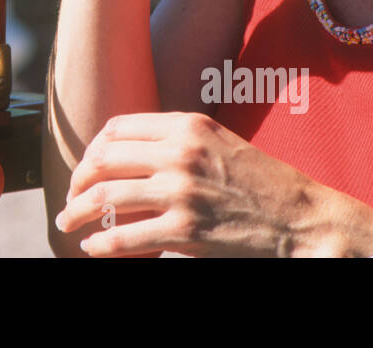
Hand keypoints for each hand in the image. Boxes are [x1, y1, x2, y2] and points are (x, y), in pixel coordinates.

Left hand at [53, 112, 372, 256]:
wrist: (303, 219)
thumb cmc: (262, 183)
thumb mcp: (219, 143)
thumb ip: (177, 140)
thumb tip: (126, 153)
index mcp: (188, 125)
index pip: (117, 128)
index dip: (94, 148)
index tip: (88, 166)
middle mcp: (180, 152)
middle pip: (104, 160)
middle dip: (78, 180)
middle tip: (70, 197)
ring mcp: (181, 191)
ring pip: (106, 197)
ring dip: (78, 212)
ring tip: (68, 222)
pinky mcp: (185, 230)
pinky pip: (125, 238)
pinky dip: (101, 244)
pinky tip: (94, 247)